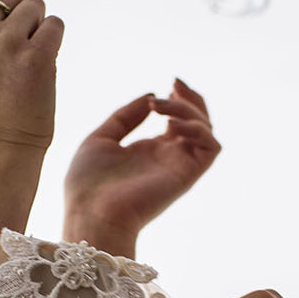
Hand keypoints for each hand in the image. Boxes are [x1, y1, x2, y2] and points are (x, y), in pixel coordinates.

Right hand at [0, 0, 64, 152]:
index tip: (2, 18)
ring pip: (37, 5)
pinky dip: (53, 42)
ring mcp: (5, 43)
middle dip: (19, 13)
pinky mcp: (36, 58)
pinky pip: (55, 24)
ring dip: (37, 28)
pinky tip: (40, 64)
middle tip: (11, 48)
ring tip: (23, 58)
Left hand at [62, 78, 220, 256]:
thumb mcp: (101, 138)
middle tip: (173, 83)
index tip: (167, 83)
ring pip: (206, 130)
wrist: (90, 214)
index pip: (178, 121)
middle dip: (190, 98)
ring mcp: (178, 166)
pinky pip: (211, 148)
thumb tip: (151, 96)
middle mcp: (168, 157)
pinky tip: (172, 126)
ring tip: (159, 108)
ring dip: (188, 110)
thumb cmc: (88, 184)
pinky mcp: (186, 175)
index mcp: (149, 151)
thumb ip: (125, 116)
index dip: (178, 98)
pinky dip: (199, 129)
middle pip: (198, 122)